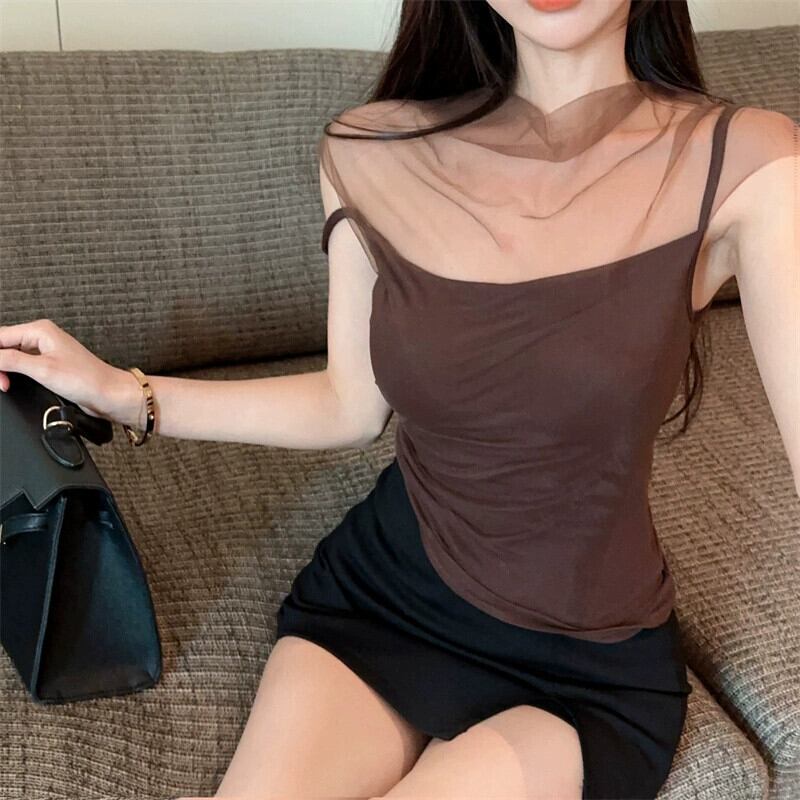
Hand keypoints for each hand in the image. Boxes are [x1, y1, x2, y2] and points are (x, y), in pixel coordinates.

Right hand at [0, 318, 126, 419]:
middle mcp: (42, 336)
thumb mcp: (42, 370)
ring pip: (10, 355)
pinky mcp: (48, 364)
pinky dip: (13, 374)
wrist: (108, 394)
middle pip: (3, 344)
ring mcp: (45, 350)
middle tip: (0, 382)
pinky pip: (21, 365)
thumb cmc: (86, 379)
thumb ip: (10, 361)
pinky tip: (11, 384)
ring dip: (3, 370)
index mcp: (40, 330)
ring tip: (5, 385)